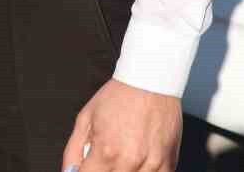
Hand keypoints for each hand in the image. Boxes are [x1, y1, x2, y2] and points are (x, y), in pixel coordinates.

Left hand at [61, 79, 180, 171]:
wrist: (151, 81)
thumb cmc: (118, 97)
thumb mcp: (86, 119)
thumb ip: (73, 151)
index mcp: (106, 152)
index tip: (88, 167)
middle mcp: (130, 162)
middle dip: (104, 171)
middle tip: (105, 158)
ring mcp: (152, 165)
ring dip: (124, 171)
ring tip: (122, 155)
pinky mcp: (169, 163)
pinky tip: (138, 160)